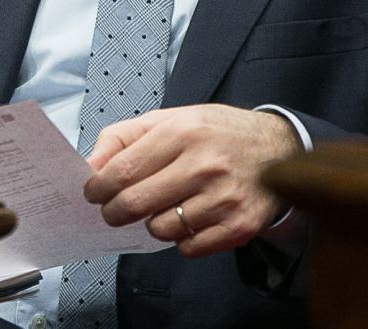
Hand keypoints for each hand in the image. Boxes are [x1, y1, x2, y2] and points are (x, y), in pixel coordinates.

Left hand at [84, 105, 303, 256]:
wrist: (277, 147)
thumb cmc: (215, 133)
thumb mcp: (168, 119)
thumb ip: (122, 138)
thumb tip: (89, 167)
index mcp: (181, 132)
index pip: (122, 171)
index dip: (98, 188)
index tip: (93, 193)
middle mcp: (204, 164)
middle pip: (136, 204)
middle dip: (115, 212)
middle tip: (115, 210)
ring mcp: (224, 197)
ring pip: (161, 230)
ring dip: (153, 223)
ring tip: (166, 206)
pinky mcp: (240, 225)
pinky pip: (189, 248)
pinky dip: (181, 239)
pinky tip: (190, 218)